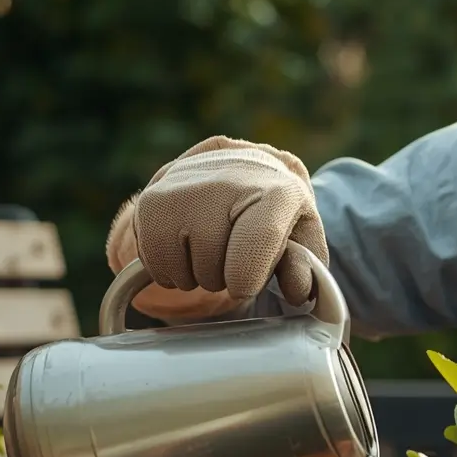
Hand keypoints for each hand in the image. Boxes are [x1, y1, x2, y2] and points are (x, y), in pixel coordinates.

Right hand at [119, 136, 327, 304]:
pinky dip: (170, 270)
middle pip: (213, 268)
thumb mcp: (301, 233)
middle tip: (233, 257)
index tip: (245, 285)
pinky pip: (154, 263)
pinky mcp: (151, 199)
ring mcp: (184, 188)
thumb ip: (304, 266)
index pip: (256, 243)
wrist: (237, 166)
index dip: (247, 278)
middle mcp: (227, 181)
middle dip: (224, 278)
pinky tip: (187, 249)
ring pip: (182, 271)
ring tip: (211, 250)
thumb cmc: (274, 210)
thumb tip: (298, 291)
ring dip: (196, 276)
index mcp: (275, 192)